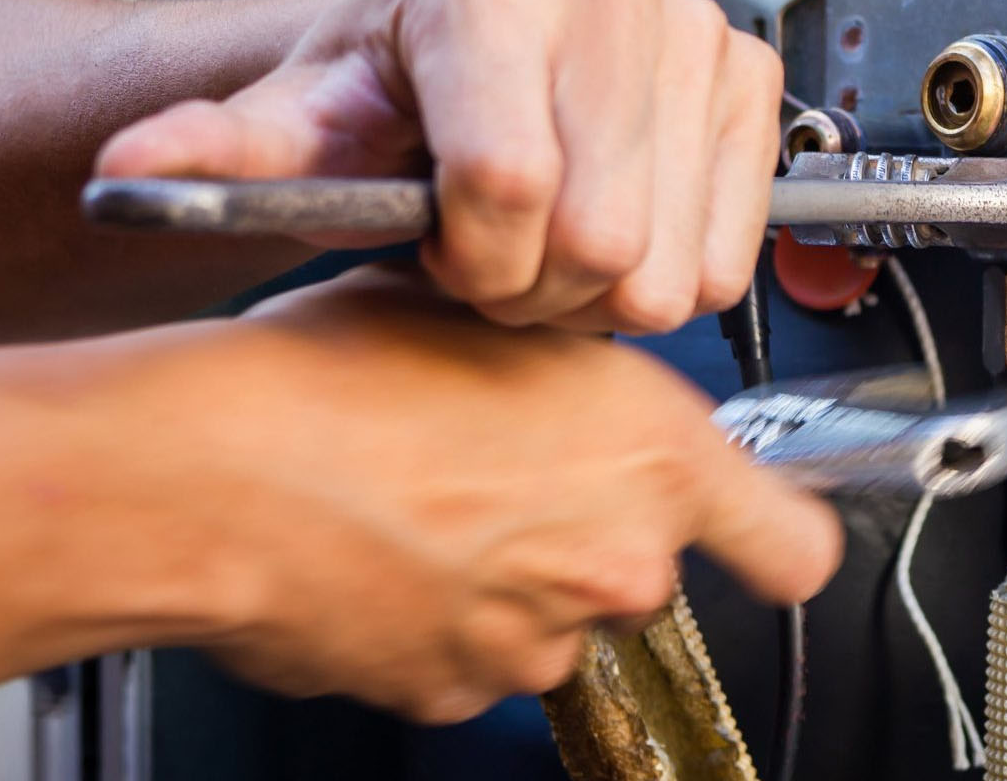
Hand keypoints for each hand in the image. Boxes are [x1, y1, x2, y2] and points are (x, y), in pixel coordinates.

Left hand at [94, 0, 782, 332]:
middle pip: (597, 234)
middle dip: (532, 287)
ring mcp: (688, 31)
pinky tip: (611, 232)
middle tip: (492, 260)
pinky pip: (727, 257)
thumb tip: (131, 174)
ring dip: (597, 292)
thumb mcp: (294, 126)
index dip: (470, 258)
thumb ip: (216, 153)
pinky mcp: (744, 82)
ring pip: (667, 263)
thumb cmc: (384, 95)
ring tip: (545, 245)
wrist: (454, 61)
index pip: (508, 178)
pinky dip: (665, 277)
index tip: (439, 252)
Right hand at [138, 266, 839, 722]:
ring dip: (507, 576)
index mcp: (650, 456)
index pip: (794, 544)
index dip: (776, 534)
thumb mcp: (483, 316)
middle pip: (646, 572)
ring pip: (552, 616)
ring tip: (418, 504)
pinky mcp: (456, 691)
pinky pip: (472, 654)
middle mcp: (616, 562)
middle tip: (500, 473)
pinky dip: (438, 617)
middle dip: (587, 532)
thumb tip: (564, 368)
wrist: (211, 469)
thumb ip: (565, 362)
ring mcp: (537, 639)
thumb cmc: (329, 375)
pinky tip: (379, 551)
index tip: (764, 527)